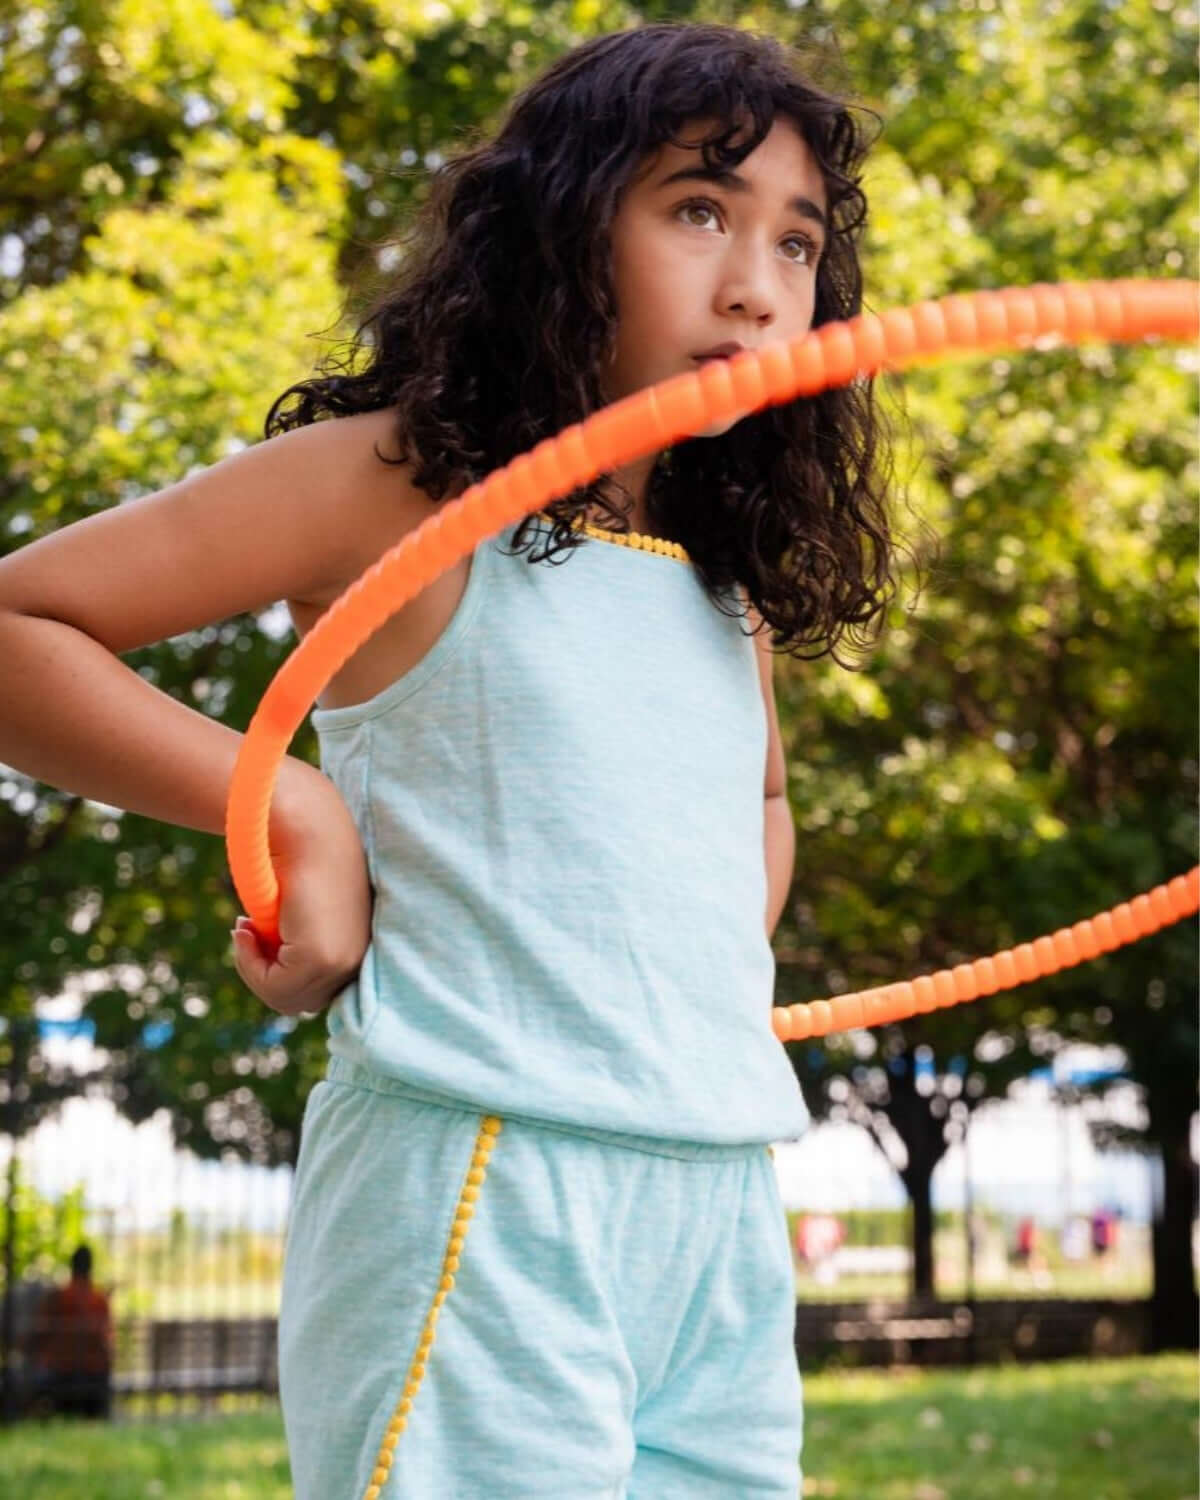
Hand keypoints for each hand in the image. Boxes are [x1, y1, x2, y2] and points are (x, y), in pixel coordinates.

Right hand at [230, 766, 373, 1016]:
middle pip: (300, 1002)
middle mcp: (357, 961)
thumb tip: (279, 966)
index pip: (317, 994)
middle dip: (264, 974)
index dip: (282, 975)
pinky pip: (274, 986)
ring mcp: (341, 962)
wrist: (307, 829)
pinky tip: (245, 927)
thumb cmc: (300, 863)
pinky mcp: (320, 956)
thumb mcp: (302, 915)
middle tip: (245, 933)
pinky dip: (250, 963)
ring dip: (255, 968)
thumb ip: (298, 944)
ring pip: (286, 998)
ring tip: (246, 927)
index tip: (259, 940)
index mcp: (358, 952)